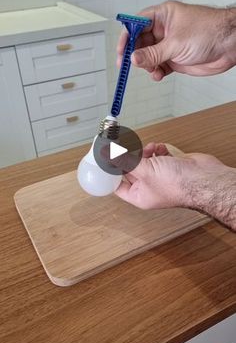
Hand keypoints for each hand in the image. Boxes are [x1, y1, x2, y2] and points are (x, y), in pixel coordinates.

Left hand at [115, 143, 235, 230]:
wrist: (204, 179)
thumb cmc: (178, 184)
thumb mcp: (144, 171)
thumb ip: (125, 161)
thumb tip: (108, 155)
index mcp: (140, 196)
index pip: (118, 185)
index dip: (111, 173)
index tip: (106, 160)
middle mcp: (149, 188)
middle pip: (131, 170)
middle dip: (130, 158)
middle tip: (126, 146)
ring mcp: (160, 177)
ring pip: (144, 161)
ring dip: (144, 152)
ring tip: (149, 149)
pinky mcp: (170, 166)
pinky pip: (157, 156)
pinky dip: (157, 150)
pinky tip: (161, 149)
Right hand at [117, 1, 235, 80]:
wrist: (229, 45)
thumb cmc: (209, 32)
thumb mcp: (176, 43)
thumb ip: (153, 53)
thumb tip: (134, 59)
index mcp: (163, 16)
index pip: (137, 24)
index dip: (127, 37)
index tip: (121, 51)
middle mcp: (164, 30)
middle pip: (140, 43)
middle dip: (136, 55)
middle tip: (132, 65)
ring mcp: (169, 45)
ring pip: (148, 57)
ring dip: (148, 66)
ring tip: (153, 70)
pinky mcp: (175, 58)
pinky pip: (159, 66)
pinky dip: (156, 72)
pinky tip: (159, 75)